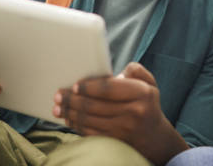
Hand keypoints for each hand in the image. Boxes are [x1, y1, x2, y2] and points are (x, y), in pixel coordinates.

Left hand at [54, 62, 187, 163]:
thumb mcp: (149, 83)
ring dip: (70, 112)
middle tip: (58, 95)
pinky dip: (76, 125)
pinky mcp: (115, 141)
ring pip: (90, 120)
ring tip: (57, 106)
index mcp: (141, 93)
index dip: (89, 87)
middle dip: (72, 100)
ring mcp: (124, 129)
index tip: (75, 85)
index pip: (109, 88)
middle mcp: (133, 112)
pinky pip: (90, 132)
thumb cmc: (147, 103)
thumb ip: (136, 70)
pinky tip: (68, 118)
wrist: (155, 136)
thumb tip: (116, 72)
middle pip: (95, 105)